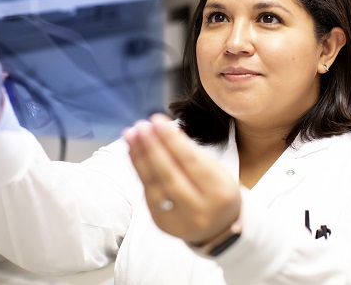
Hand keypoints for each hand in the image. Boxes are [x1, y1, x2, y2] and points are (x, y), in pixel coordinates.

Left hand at [123, 114, 241, 244]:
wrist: (218, 229)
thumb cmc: (217, 191)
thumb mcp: (215, 170)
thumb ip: (190, 151)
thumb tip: (163, 128)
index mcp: (219, 192)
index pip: (190, 161)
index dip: (171, 140)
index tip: (156, 120)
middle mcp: (200, 209)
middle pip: (169, 174)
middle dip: (152, 147)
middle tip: (140, 126)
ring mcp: (179, 220)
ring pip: (154, 185)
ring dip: (140, 157)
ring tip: (131, 135)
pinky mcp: (162, 224)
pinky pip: (147, 193)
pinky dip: (139, 170)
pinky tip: (133, 152)